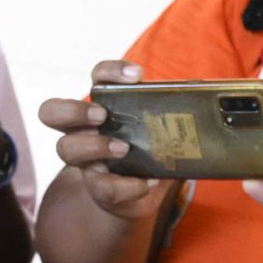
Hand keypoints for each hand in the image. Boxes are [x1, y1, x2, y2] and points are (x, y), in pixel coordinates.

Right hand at [37, 61, 170, 222]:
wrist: (148, 190)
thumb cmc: (154, 148)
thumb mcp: (167, 127)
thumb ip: (179, 114)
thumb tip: (210, 99)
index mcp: (104, 104)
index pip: (98, 77)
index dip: (109, 72)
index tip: (136, 75)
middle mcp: (84, 129)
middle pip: (51, 111)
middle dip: (74, 110)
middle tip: (102, 115)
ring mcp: (86, 158)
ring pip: (65, 149)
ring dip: (94, 146)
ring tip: (123, 149)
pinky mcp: (97, 186)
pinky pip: (102, 186)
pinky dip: (127, 185)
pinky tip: (147, 183)